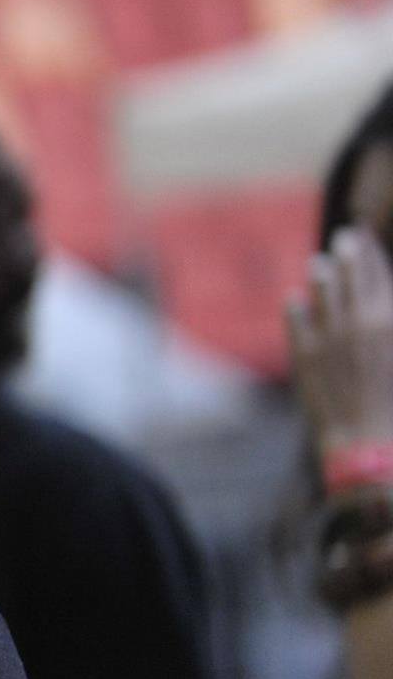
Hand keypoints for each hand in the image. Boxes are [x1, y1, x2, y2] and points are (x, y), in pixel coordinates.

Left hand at [288, 225, 392, 462]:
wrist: (369, 442)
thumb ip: (392, 323)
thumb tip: (387, 301)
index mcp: (390, 320)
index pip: (377, 273)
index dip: (370, 252)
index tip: (364, 235)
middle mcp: (357, 323)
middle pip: (350, 278)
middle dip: (347, 254)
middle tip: (345, 237)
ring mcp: (327, 338)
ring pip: (321, 296)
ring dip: (321, 277)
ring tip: (319, 263)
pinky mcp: (304, 357)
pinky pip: (298, 323)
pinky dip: (296, 309)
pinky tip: (295, 300)